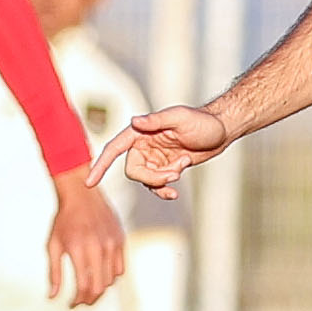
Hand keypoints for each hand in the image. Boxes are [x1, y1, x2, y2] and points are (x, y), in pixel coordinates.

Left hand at [46, 171, 127, 305]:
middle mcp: (98, 248)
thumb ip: (54, 272)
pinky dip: (111, 277)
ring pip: (111, 279)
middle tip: (81, 302)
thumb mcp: (53, 245)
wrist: (82, 194)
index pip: (83, 286)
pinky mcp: (120, 240)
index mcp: (79, 250)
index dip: (78, 300)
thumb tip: (53, 297)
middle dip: (90, 299)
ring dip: (100, 289)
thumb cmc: (64, 220)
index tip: (72, 305)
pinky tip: (100, 276)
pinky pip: (120, 268)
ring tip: (89, 291)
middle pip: (99, 286)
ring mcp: (112, 244)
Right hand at [92, 104, 229, 200]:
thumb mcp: (181, 117)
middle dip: (153, 177)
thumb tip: (135, 121)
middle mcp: (143, 145)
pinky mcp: (165, 168)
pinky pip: (157, 186)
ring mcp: (154, 158)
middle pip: (133, 171)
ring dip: (164, 181)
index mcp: (141, 132)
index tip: (89, 182)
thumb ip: (157, 120)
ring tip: (182, 166)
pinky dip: (165, 190)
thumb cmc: (202, 121)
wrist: (222, 130)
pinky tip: (175, 193)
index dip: (101, 165)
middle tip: (176, 172)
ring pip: (146, 180)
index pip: (114, 149)